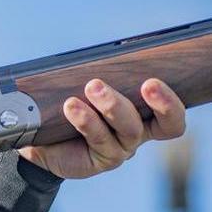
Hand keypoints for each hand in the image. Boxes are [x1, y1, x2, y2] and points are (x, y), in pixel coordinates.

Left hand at [19, 78, 185, 178]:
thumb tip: (105, 51)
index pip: (172, 115)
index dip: (171, 102)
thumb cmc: (69, 107)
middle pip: (165, 125)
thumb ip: (101, 74)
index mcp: (144, 116)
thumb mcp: (87, 88)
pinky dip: (87, 120)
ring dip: (113, 105)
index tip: (153, 82)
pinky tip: (72, 106)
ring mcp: (120, 148)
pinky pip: (99, 139)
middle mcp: (137, 133)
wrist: (39, 139)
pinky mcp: (99, 160)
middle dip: (159, 102)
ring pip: (130, 129)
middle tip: (147, 83)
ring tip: (92, 87)